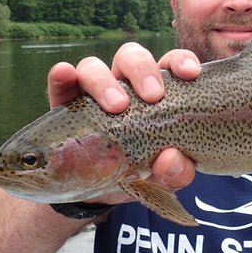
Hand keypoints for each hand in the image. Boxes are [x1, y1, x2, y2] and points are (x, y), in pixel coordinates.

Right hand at [46, 44, 201, 203]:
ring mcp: (91, 92)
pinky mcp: (63, 103)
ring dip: (104, 80)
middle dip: (143, 70)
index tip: (190, 74)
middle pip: (132, 57)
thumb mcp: (162, 178)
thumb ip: (175, 172)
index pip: (171, 64)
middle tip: (152, 96)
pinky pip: (60, 82)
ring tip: (116, 107)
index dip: (180, 60)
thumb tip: (170, 158)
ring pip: (94, 67)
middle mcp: (124, 84)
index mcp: (156, 93)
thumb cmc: (139, 174)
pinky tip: (64, 73)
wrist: (98, 195)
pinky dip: (62, 75)